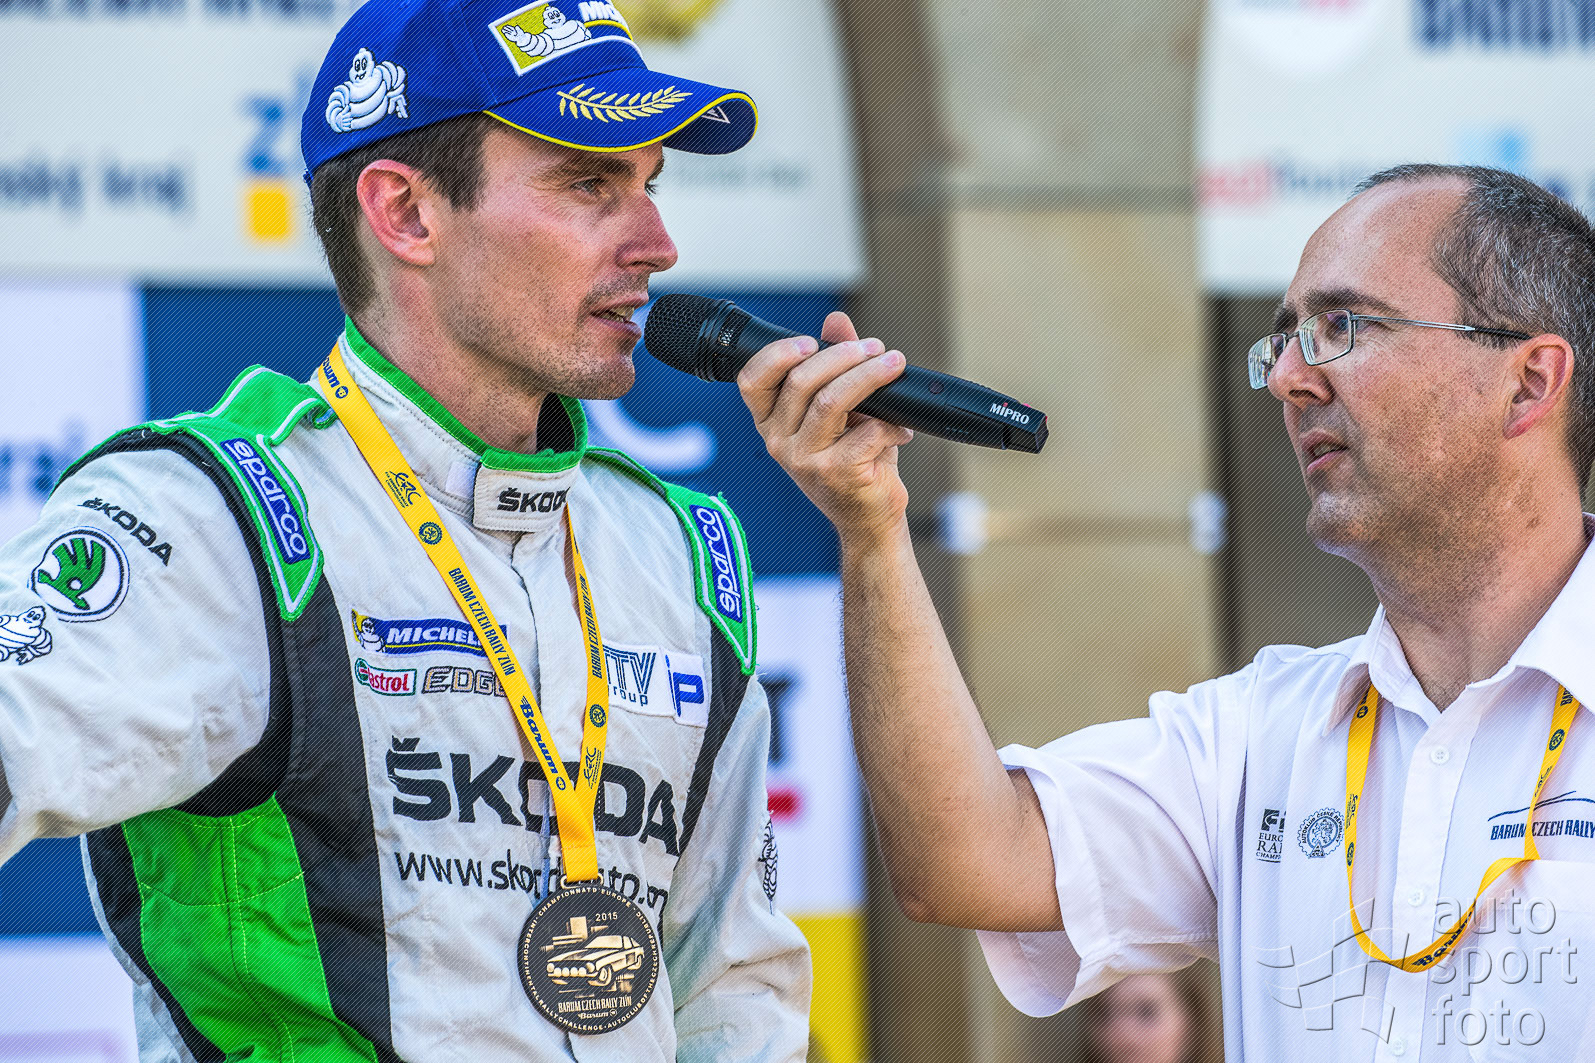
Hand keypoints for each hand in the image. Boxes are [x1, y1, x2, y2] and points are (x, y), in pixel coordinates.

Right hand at [737, 311, 913, 542]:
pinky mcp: (835, 473)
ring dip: (869, 376)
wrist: (868, 516)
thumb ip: (835, 364)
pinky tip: (901, 427)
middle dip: (844, 355)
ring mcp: (804, 460)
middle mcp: (779, 442)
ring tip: (893, 366)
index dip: (777, 354)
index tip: (811, 340)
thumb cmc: (854, 460)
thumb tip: (836, 321)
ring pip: (831, 401)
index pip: (752, 381)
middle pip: (801, 381)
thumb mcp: (842, 409)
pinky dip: (891, 423)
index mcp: (771, 422)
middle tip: (875, 349)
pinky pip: (866, 430)